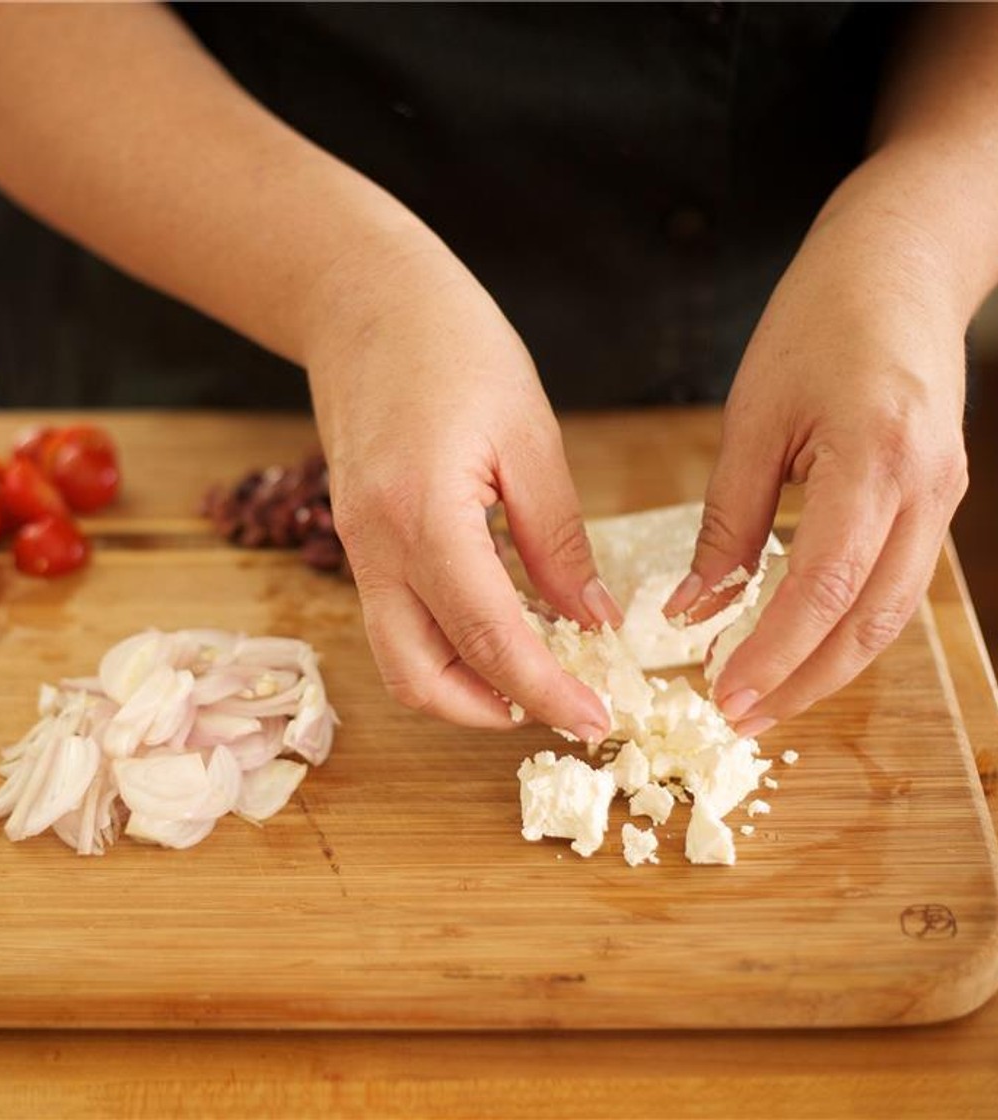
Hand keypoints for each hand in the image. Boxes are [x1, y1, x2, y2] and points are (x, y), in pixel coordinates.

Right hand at [304, 239, 620, 737]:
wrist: (359, 298)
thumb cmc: (449, 342)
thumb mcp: (528, 433)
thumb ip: (557, 538)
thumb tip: (593, 621)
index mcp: (423, 515)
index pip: (488, 638)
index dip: (546, 692)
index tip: (596, 722)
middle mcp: (374, 546)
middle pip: (419, 677)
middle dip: (490, 713)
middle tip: (560, 707)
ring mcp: (355, 546)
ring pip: (398, 657)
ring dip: (463, 685)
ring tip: (534, 673)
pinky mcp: (356, 539)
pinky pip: (396, 617)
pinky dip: (446, 641)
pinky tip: (502, 621)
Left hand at [665, 185, 969, 735]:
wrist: (901, 265)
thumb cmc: (818, 323)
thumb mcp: (752, 417)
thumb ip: (727, 520)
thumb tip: (693, 606)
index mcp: (875, 461)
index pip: (823, 588)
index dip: (773, 654)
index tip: (723, 696)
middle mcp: (925, 490)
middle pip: (870, 620)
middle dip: (803, 682)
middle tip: (740, 721)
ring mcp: (942, 496)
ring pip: (890, 613)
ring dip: (829, 665)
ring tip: (764, 698)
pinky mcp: (937, 496)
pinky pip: (896, 582)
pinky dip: (848, 625)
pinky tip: (801, 643)